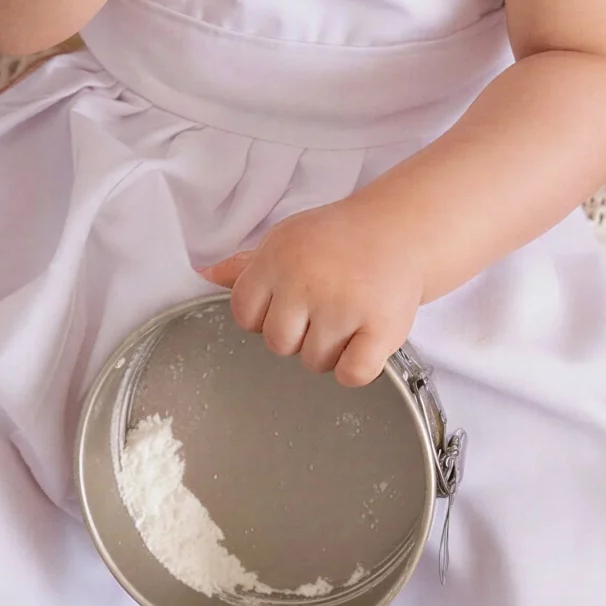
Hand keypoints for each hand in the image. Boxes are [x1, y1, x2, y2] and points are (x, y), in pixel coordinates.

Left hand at [202, 202, 422, 386]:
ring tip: (348, 317)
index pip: (244, 315)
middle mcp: (307, 281)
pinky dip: (357, 368)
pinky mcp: (381, 328)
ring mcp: (344, 306)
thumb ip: (246, 266)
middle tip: (324, 309)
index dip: (265, 315)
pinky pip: (351, 375)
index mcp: (278, 258)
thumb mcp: (287, 240)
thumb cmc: (340, 238)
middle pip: (278, 344)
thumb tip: (204, 275)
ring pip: (315, 362)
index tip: (289, 302)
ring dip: (330, 350)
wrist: (401, 230)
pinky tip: (364, 340)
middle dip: (299, 335)